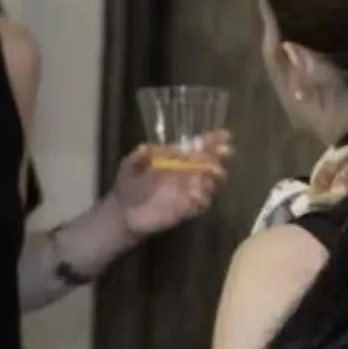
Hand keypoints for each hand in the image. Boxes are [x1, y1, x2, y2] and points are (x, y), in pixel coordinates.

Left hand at [113, 135, 229, 239]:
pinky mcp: (188, 209)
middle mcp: (188, 173)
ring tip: (208, 172)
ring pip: (212, 182)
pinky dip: (202, 199)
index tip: (225, 136)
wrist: (122, 212)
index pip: (199, 146)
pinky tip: (193, 194)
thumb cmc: (129, 183)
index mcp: (176, 158)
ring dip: (213, 177)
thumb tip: (175, 149)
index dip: (213, 140)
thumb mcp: (134, 162)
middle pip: (212, 162)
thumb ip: (150, 152)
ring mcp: (189, 191)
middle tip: (223, 153)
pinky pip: (203, 204)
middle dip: (219, 156)